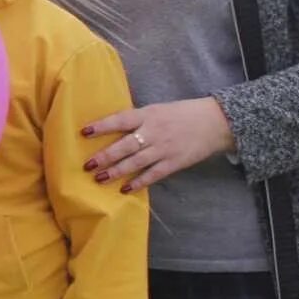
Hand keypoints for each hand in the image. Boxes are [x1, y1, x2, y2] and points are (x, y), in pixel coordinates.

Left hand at [83, 97, 236, 192]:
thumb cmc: (182, 113)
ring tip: (99, 179)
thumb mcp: (157, 109)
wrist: (215, 122)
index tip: (84, 132)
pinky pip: (153, 174)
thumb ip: (138, 119)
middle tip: (87, 165)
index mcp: (148, 115)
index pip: (120, 120)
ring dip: (116, 171)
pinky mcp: (174, 163)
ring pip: (136, 162)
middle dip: (105, 156)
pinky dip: (139, 182)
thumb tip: (112, 128)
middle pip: (125, 145)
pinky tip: (125, 189)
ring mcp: (164, 149)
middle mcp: (154, 132)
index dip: (102, 126)